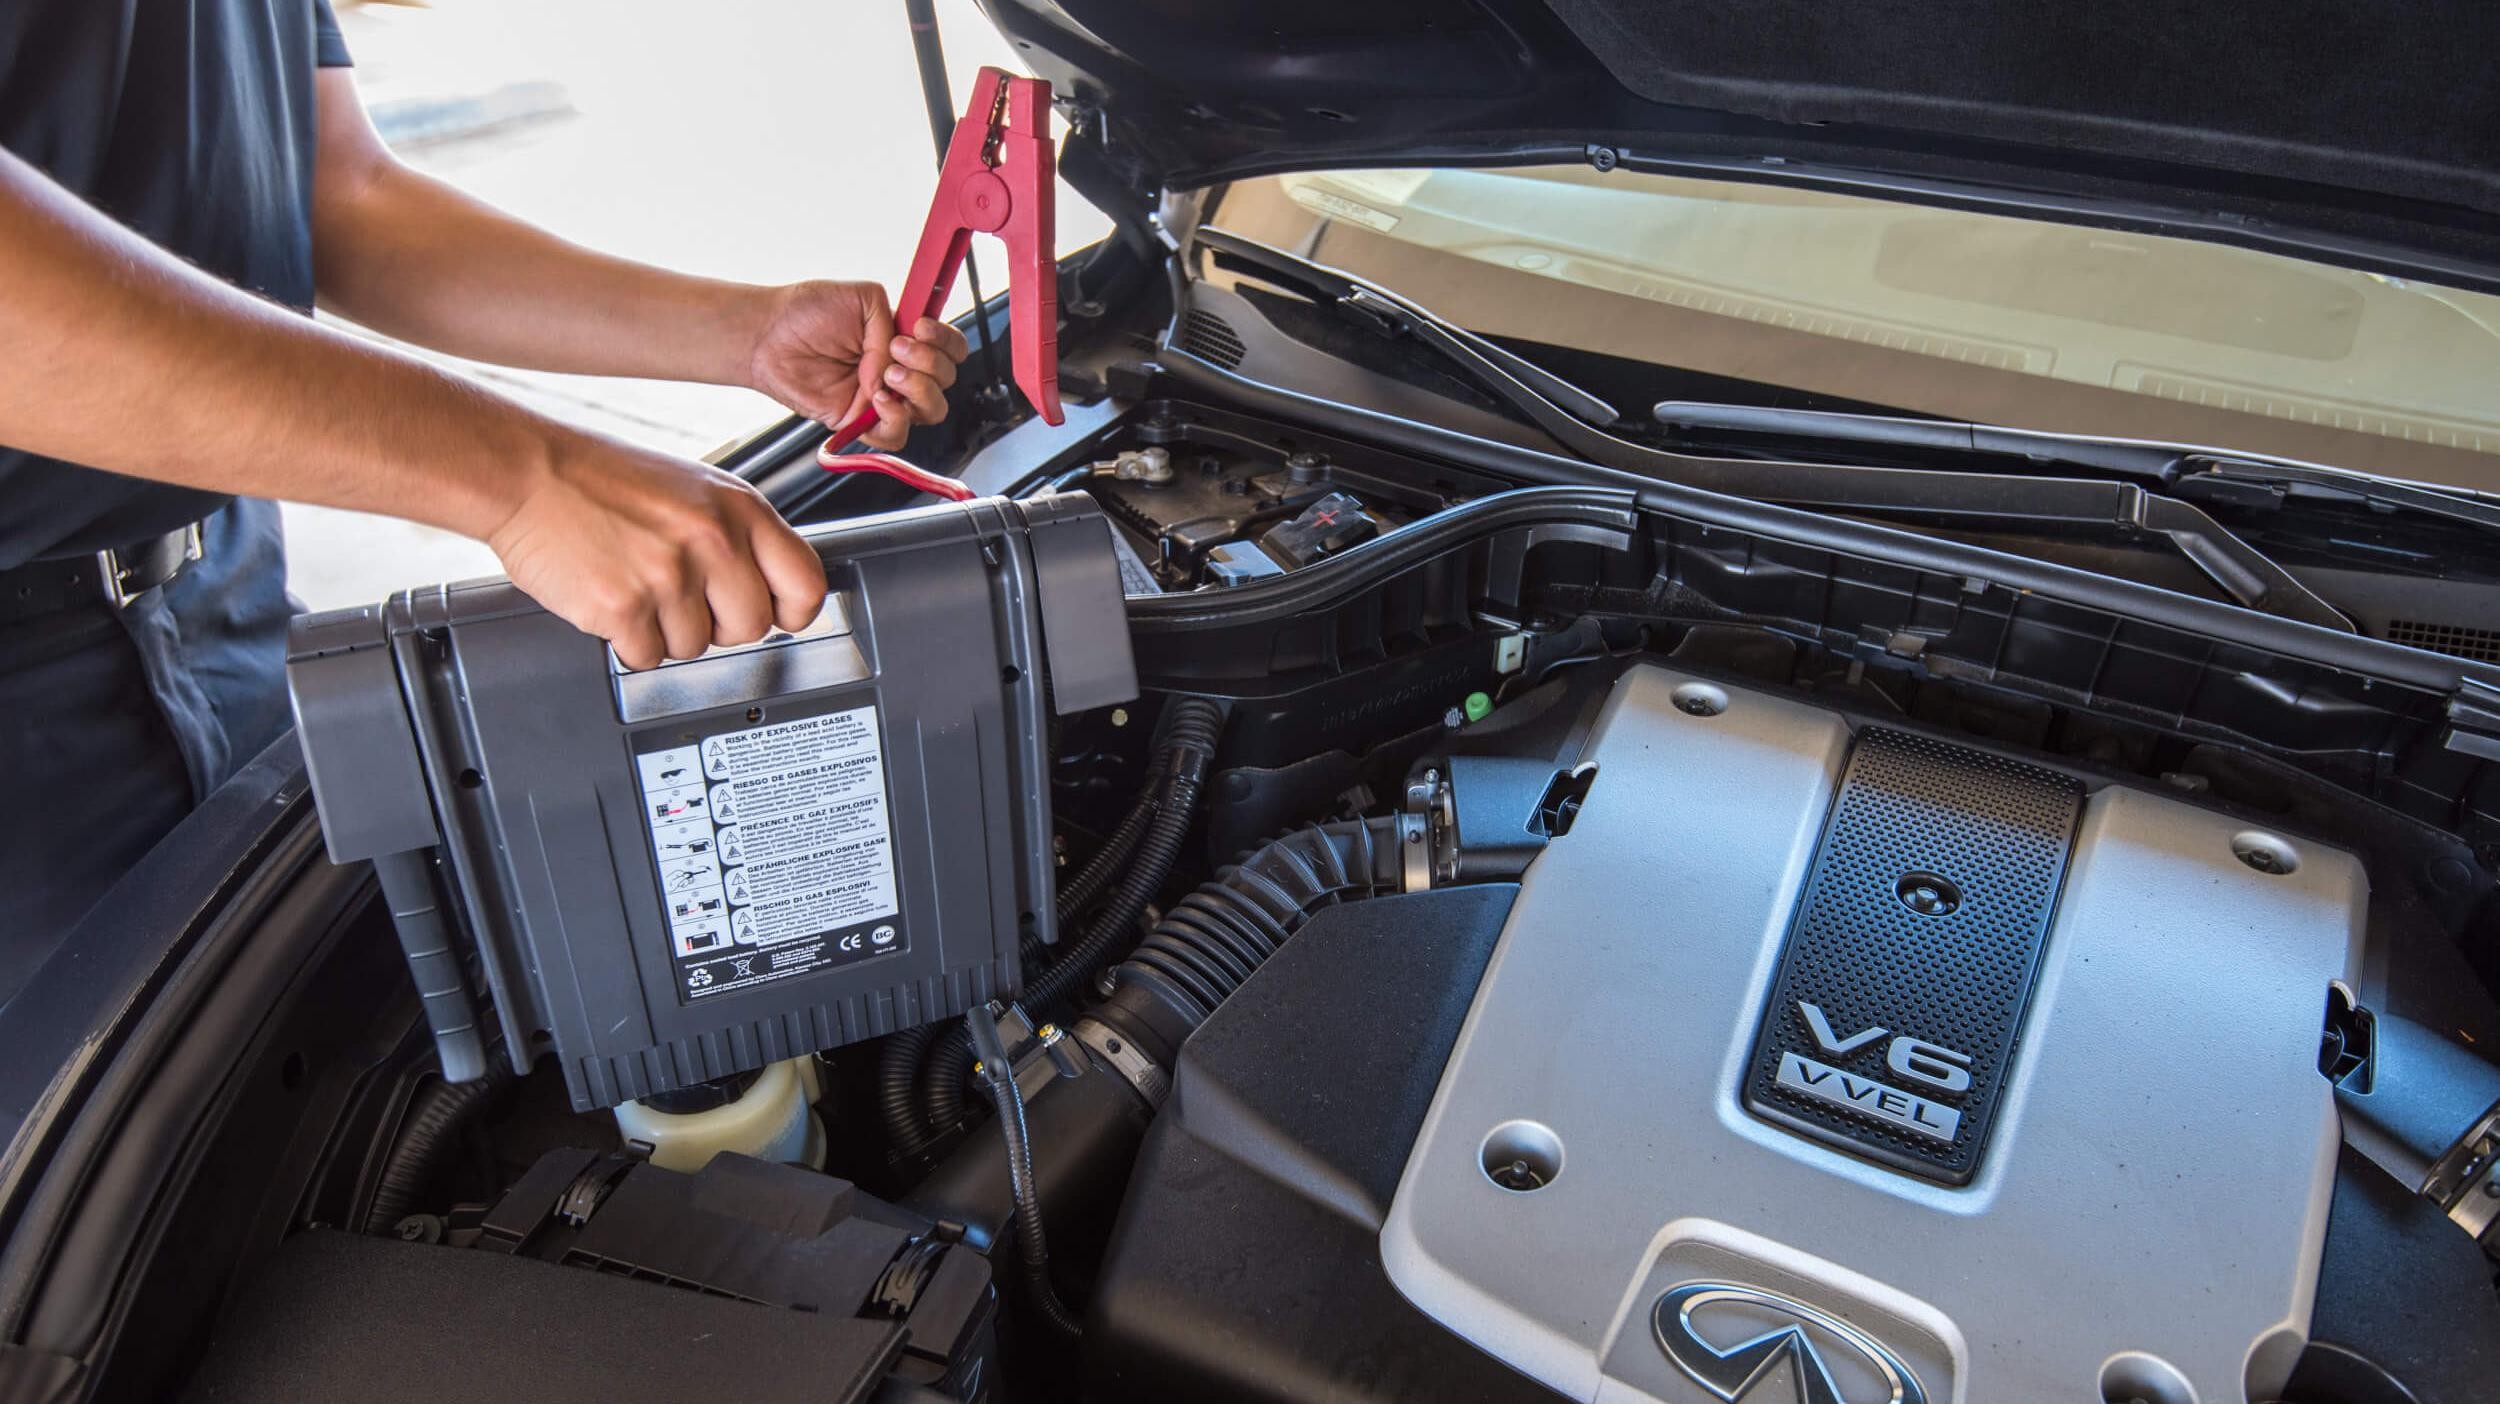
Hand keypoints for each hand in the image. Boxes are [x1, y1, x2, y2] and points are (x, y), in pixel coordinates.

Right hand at [486, 435, 828, 669]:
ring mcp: (669, 576)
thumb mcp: (695, 489)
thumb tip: (772, 589)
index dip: (790, 611)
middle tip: (683, 599)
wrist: (528, 474)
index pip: (805, 585)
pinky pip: (647, 657)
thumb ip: (740, 536)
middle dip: (719, 625)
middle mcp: (713, 541)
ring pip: (695, 647)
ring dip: (666, 630)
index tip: (772, 614)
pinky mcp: (623, 608)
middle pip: (752, 628)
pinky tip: (613, 599)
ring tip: (637, 584)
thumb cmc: (604, 479)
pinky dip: (628, 641)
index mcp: (740, 509)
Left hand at [745, 279, 971, 449]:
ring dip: (917, 390)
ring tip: (886, 373)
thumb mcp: (861, 298)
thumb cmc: (805, 313)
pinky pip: (896, 434)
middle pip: (946, 381)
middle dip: (929, 363)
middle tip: (897, 348)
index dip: (946, 342)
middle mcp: (898, 369)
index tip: (921, 328)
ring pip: (930, 411)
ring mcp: (882, 397)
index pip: (950, 348)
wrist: (768, 336)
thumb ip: (892, 321)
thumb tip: (896, 361)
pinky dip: (894, 417)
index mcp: (904, 337)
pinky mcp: (861, 422)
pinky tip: (876, 397)